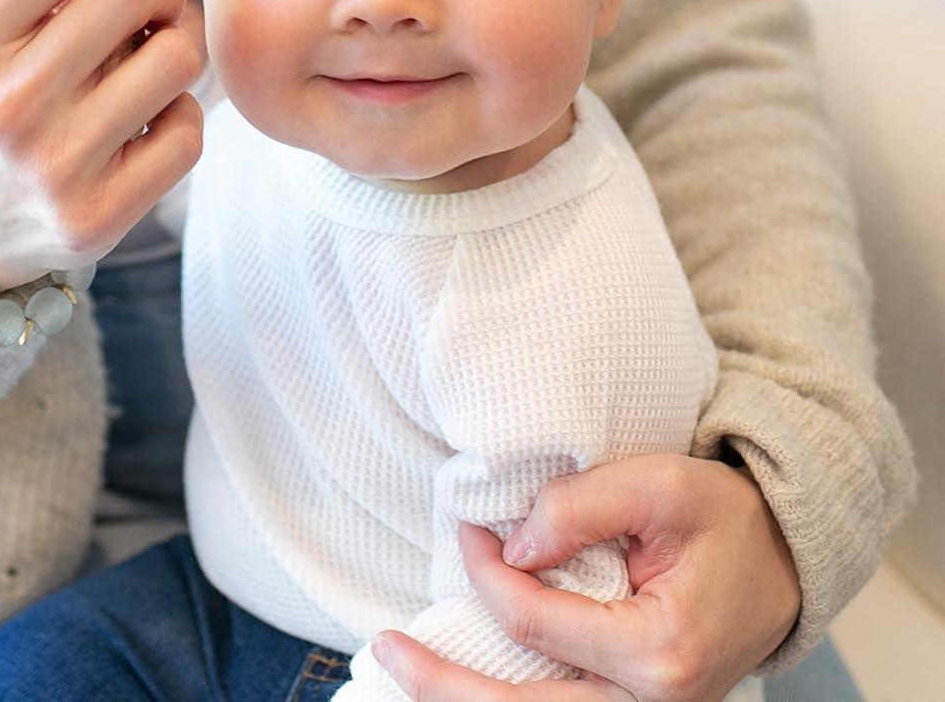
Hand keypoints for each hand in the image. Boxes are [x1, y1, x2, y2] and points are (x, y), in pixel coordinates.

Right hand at [0, 0, 203, 293]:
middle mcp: (3, 102)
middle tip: (153, 5)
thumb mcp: (1, 6)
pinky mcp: (94, 219)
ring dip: (179, 49)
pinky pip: (188, 133)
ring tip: (150, 59)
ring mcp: (49, 166)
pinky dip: (179, 118)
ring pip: (177, 59)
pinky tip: (144, 122)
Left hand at [371, 454, 797, 701]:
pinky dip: (504, 698)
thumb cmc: (723, 519)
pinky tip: (455, 679)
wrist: (781, 561)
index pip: (534, 621)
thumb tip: (511, 547)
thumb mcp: (660, 485)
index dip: (487, 572)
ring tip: (401, 669)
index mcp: (659, 652)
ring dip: (463, 699)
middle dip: (444, 684)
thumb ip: (580, 509)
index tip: (467, 527)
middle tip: (385, 647)